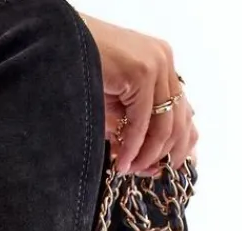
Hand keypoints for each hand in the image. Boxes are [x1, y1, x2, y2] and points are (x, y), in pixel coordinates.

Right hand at [80, 14, 196, 175]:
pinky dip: (132, 148)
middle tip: (145, 174)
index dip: (177, 146)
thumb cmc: (82, 70)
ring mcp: (156, 64)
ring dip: (146, 156)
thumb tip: (152, 163)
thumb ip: (138, 125)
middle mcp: (165, 60)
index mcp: (163, 63)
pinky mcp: (142, 71)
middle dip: (162, 155)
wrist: (58, 45)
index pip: (183, 112)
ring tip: (130, 170)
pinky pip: (142, 124)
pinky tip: (122, 162)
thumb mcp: (118, 101)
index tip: (161, 168)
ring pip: (164, 127)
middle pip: (178, 122)